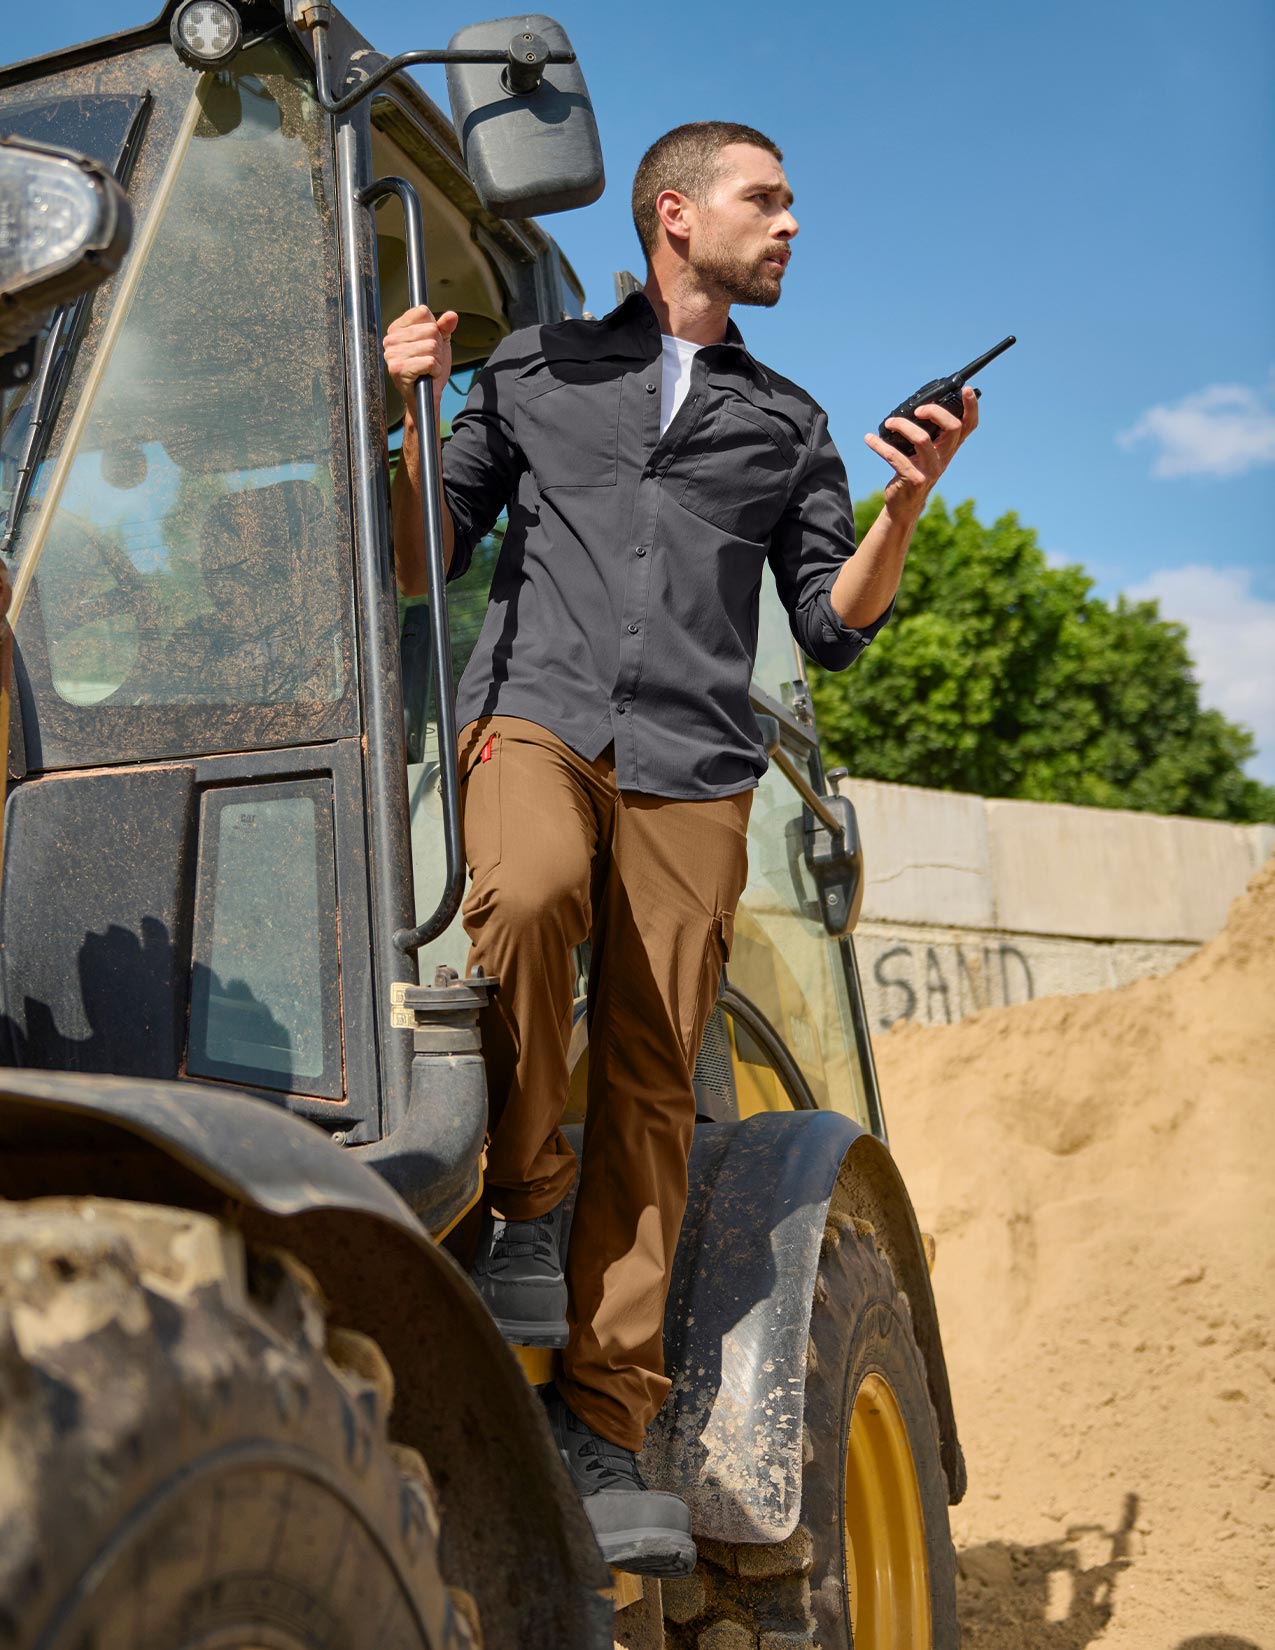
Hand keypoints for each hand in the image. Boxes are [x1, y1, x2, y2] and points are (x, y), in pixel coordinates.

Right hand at [383, 304, 459, 419]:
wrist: (427, 397)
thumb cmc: (430, 369)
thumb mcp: (440, 344)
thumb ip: (444, 327)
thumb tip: (452, 315)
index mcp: (397, 328)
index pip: (423, 312)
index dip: (434, 329)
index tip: (428, 343)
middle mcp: (390, 339)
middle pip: (430, 330)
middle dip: (437, 348)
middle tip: (429, 360)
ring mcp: (392, 354)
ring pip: (431, 346)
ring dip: (437, 361)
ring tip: (428, 369)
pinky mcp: (398, 369)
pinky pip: (430, 362)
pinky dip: (435, 370)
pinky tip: (427, 376)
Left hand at [863, 385, 978, 511]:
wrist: (904, 505)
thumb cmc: (913, 471)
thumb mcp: (925, 453)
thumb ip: (927, 433)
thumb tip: (916, 406)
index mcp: (950, 448)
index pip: (969, 425)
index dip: (971, 407)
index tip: (965, 390)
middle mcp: (945, 458)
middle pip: (952, 427)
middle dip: (935, 412)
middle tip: (917, 410)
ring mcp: (931, 470)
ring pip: (923, 439)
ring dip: (903, 426)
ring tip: (889, 423)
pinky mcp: (914, 479)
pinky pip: (895, 456)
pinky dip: (880, 445)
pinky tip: (869, 439)